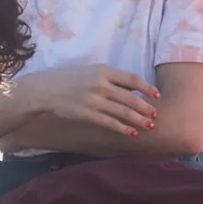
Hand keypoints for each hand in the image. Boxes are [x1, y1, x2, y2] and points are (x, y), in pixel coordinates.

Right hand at [25, 64, 160, 135]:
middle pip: (130, 97)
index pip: (132, 79)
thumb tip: (132, 87)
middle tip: (155, 115)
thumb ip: (110, 78)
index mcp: (103, 70)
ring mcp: (94, 100)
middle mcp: (101, 84)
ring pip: (123, 111)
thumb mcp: (91, 72)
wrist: (45, 90)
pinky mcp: (87, 114)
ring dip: (138, 120)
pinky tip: (131, 133)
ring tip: (148, 126)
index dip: (147, 88)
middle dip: (145, 108)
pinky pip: (110, 122)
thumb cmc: (69, 80)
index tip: (157, 95)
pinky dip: (123, 128)